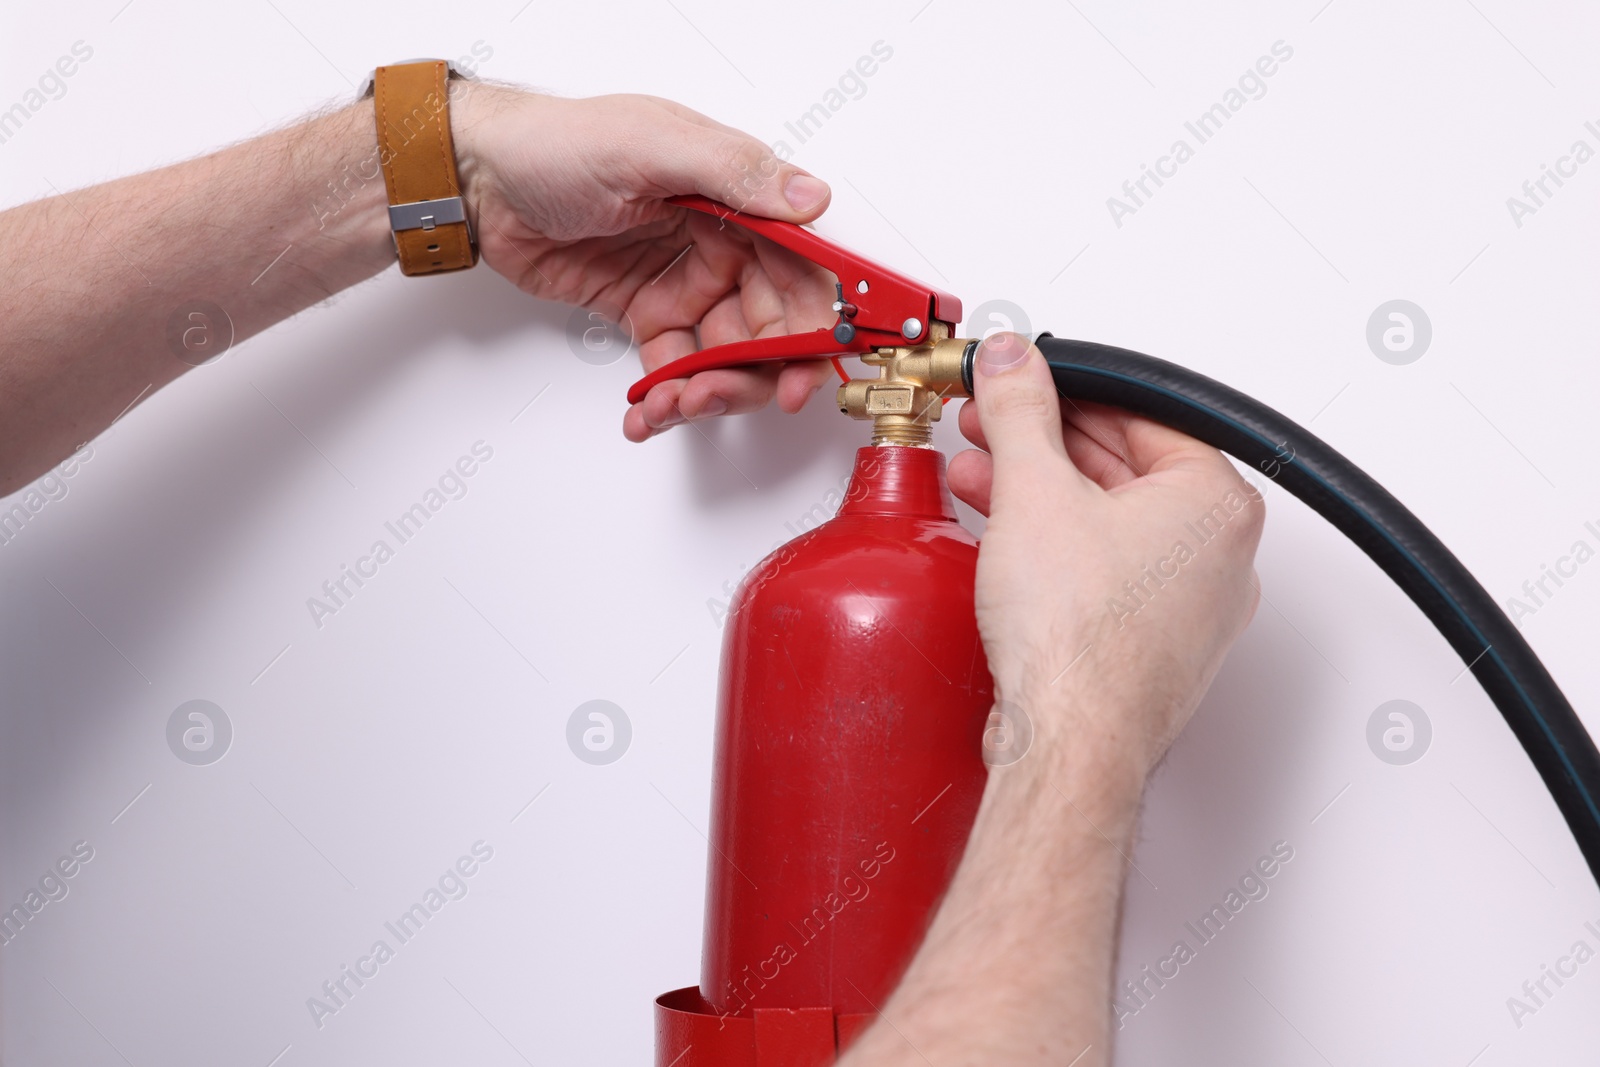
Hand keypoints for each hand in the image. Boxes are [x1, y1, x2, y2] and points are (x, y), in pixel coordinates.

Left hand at [453, 87, 838, 440]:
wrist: (480, 178)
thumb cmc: (557, 144)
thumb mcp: (652, 145)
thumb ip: (734, 174)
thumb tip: (809, 199)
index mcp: (736, 198)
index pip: (799, 270)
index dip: (812, 323)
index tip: (804, 368)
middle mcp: (719, 243)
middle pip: (769, 326)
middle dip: (753, 373)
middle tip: (717, 394)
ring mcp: (683, 282)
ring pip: (726, 355)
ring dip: (709, 391)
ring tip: (673, 404)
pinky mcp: (646, 314)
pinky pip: (675, 367)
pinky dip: (666, 398)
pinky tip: (647, 412)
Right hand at [948, 333, 1264, 785]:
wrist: (1068, 744)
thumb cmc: (1080, 642)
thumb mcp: (1035, 491)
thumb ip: (1021, 412)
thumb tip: (1015, 363)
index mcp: (1217, 506)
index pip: (1143, 415)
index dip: (1069, 390)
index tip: (1024, 384)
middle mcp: (1220, 558)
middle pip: (1126, 468)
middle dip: (1045, 443)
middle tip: (991, 424)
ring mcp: (1190, 609)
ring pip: (1111, 525)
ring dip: (1041, 494)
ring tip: (980, 474)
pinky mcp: (1151, 649)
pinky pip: (1106, 575)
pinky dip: (1056, 549)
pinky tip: (1005, 539)